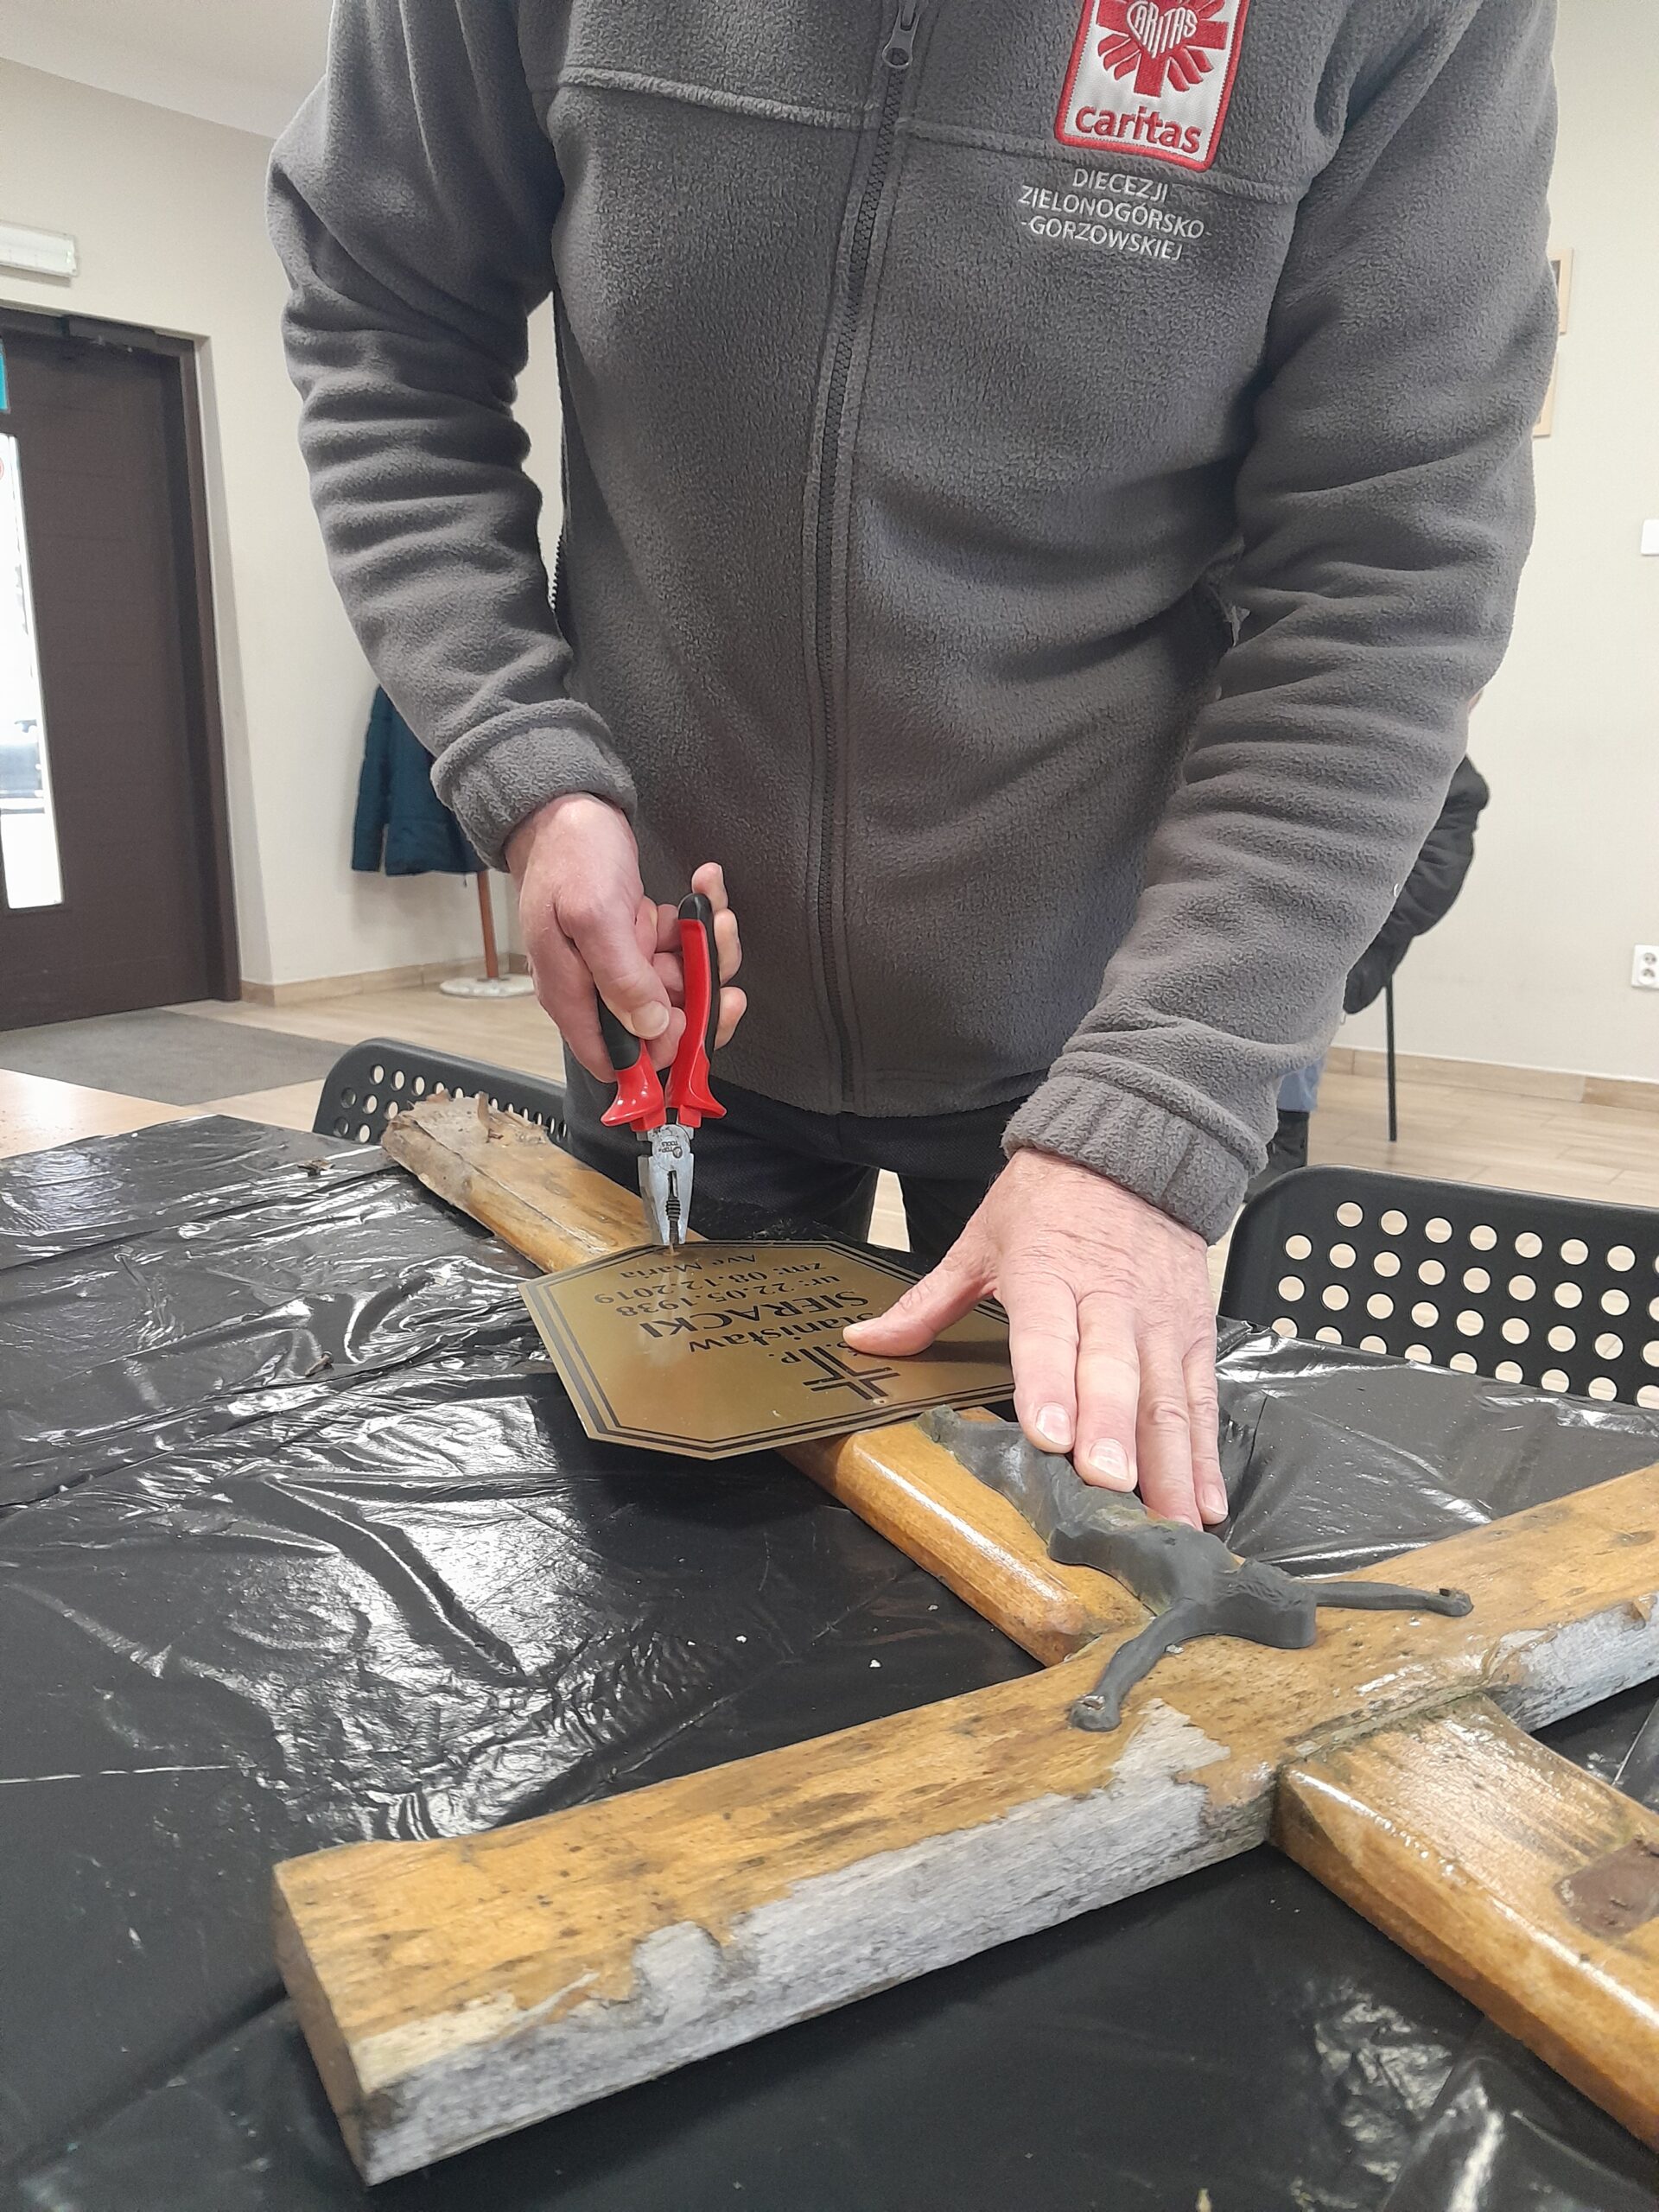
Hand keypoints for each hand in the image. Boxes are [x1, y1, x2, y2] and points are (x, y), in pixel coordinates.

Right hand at [506, 794, 745, 1079]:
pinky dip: (695, 924)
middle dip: (697, 993)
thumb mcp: (593, 915)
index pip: (615, 1061)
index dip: (658, 1053)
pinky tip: (702, 890)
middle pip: (658, 1025)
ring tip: (713, 912)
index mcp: (572, 995)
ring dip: (705, 950)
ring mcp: (618, 965)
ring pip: (678, 984)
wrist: (564, 806)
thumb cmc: (569, 855)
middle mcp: (595, 989)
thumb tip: (650, 1028)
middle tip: (717, 958)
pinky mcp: (637, 940)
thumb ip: (620, 976)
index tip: (691, 1022)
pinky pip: (677, 948)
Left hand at [844, 1148, 1225, 1527]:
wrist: (1131, 1146)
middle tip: (1107, 1484)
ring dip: (1168, 1462)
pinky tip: (1206, 1505)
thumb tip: (864, 1342)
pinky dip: (1206, 1456)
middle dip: (1112, 1432)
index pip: (1048, 1336)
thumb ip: (927, 1303)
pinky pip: (1202, 1400)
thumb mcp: (980, 1238)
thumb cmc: (1050, 1197)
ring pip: (1166, 1396)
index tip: (1050, 1436)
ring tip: (1168, 1521)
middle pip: (1114, 1372)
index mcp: (1048, 1274)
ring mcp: (1157, 1321)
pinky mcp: (1193, 1333)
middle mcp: (1109, 1301)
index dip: (1049, 1386)